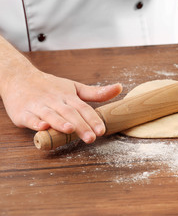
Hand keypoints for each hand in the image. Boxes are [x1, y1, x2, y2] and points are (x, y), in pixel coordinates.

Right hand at [1, 70, 121, 143]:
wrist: (19, 78)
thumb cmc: (50, 86)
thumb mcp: (74, 88)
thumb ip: (96, 93)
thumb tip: (119, 88)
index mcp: (68, 96)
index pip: (83, 108)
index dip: (93, 119)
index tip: (101, 130)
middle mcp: (55, 101)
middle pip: (70, 113)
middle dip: (81, 126)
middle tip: (91, 138)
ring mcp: (39, 106)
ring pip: (51, 115)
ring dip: (60, 122)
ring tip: (70, 130)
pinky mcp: (23, 113)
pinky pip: (30, 118)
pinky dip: (35, 122)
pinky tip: (42, 126)